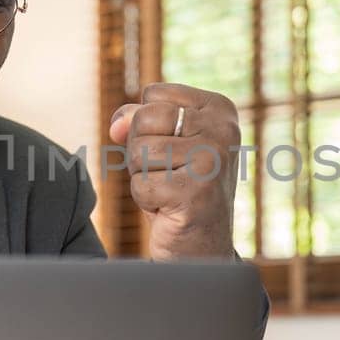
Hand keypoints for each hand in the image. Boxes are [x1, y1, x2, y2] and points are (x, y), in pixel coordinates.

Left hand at [109, 83, 240, 260]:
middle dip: (142, 151)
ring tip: (170, 190)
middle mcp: (223, 130)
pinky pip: (141, 183)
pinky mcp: (197, 191)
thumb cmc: (179, 188)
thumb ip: (136, 119)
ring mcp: (213, 160)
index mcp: (219, 109)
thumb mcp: (160, 142)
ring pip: (139, 151)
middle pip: (143, 119)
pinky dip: (146, 200)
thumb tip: (116, 126)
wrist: (202, 245)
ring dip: (144, 176)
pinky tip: (170, 208)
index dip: (148, 126)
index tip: (176, 151)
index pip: (153, 93)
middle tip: (169, 174)